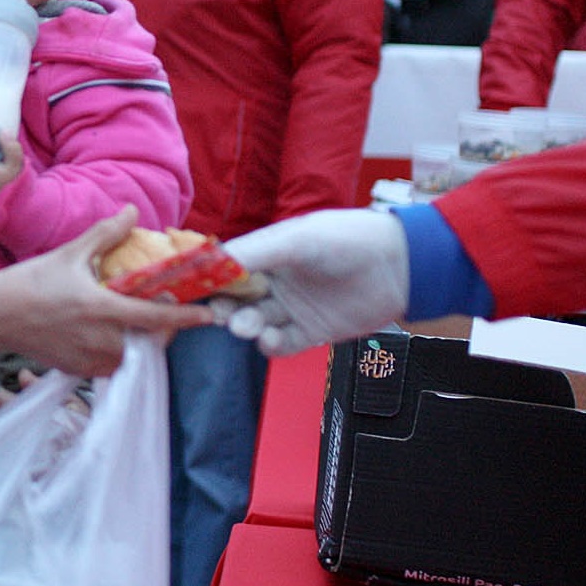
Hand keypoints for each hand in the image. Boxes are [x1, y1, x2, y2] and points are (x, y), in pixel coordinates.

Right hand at [0, 209, 214, 377]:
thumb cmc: (31, 282)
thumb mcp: (70, 254)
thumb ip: (105, 234)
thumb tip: (132, 211)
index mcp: (102, 309)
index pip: (155, 318)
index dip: (185, 318)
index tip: (209, 316)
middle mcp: (100, 340)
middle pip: (147, 341)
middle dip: (159, 329)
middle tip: (159, 311)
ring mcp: (89, 359)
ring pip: (130, 356)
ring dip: (136, 341)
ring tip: (129, 322)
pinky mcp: (77, 370)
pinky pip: (109, 365)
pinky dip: (114, 351)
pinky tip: (102, 334)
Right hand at [213, 209, 409, 355]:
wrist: (399, 266)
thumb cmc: (347, 240)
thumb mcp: (296, 240)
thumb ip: (255, 252)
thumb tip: (213, 263)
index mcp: (269, 254)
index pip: (228, 269)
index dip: (208, 281)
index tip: (187, 291)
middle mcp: (277, 282)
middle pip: (237, 300)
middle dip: (225, 308)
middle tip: (222, 314)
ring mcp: (293, 309)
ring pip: (255, 324)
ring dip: (247, 327)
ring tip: (249, 327)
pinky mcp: (311, 333)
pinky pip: (280, 345)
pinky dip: (270, 345)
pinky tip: (269, 339)